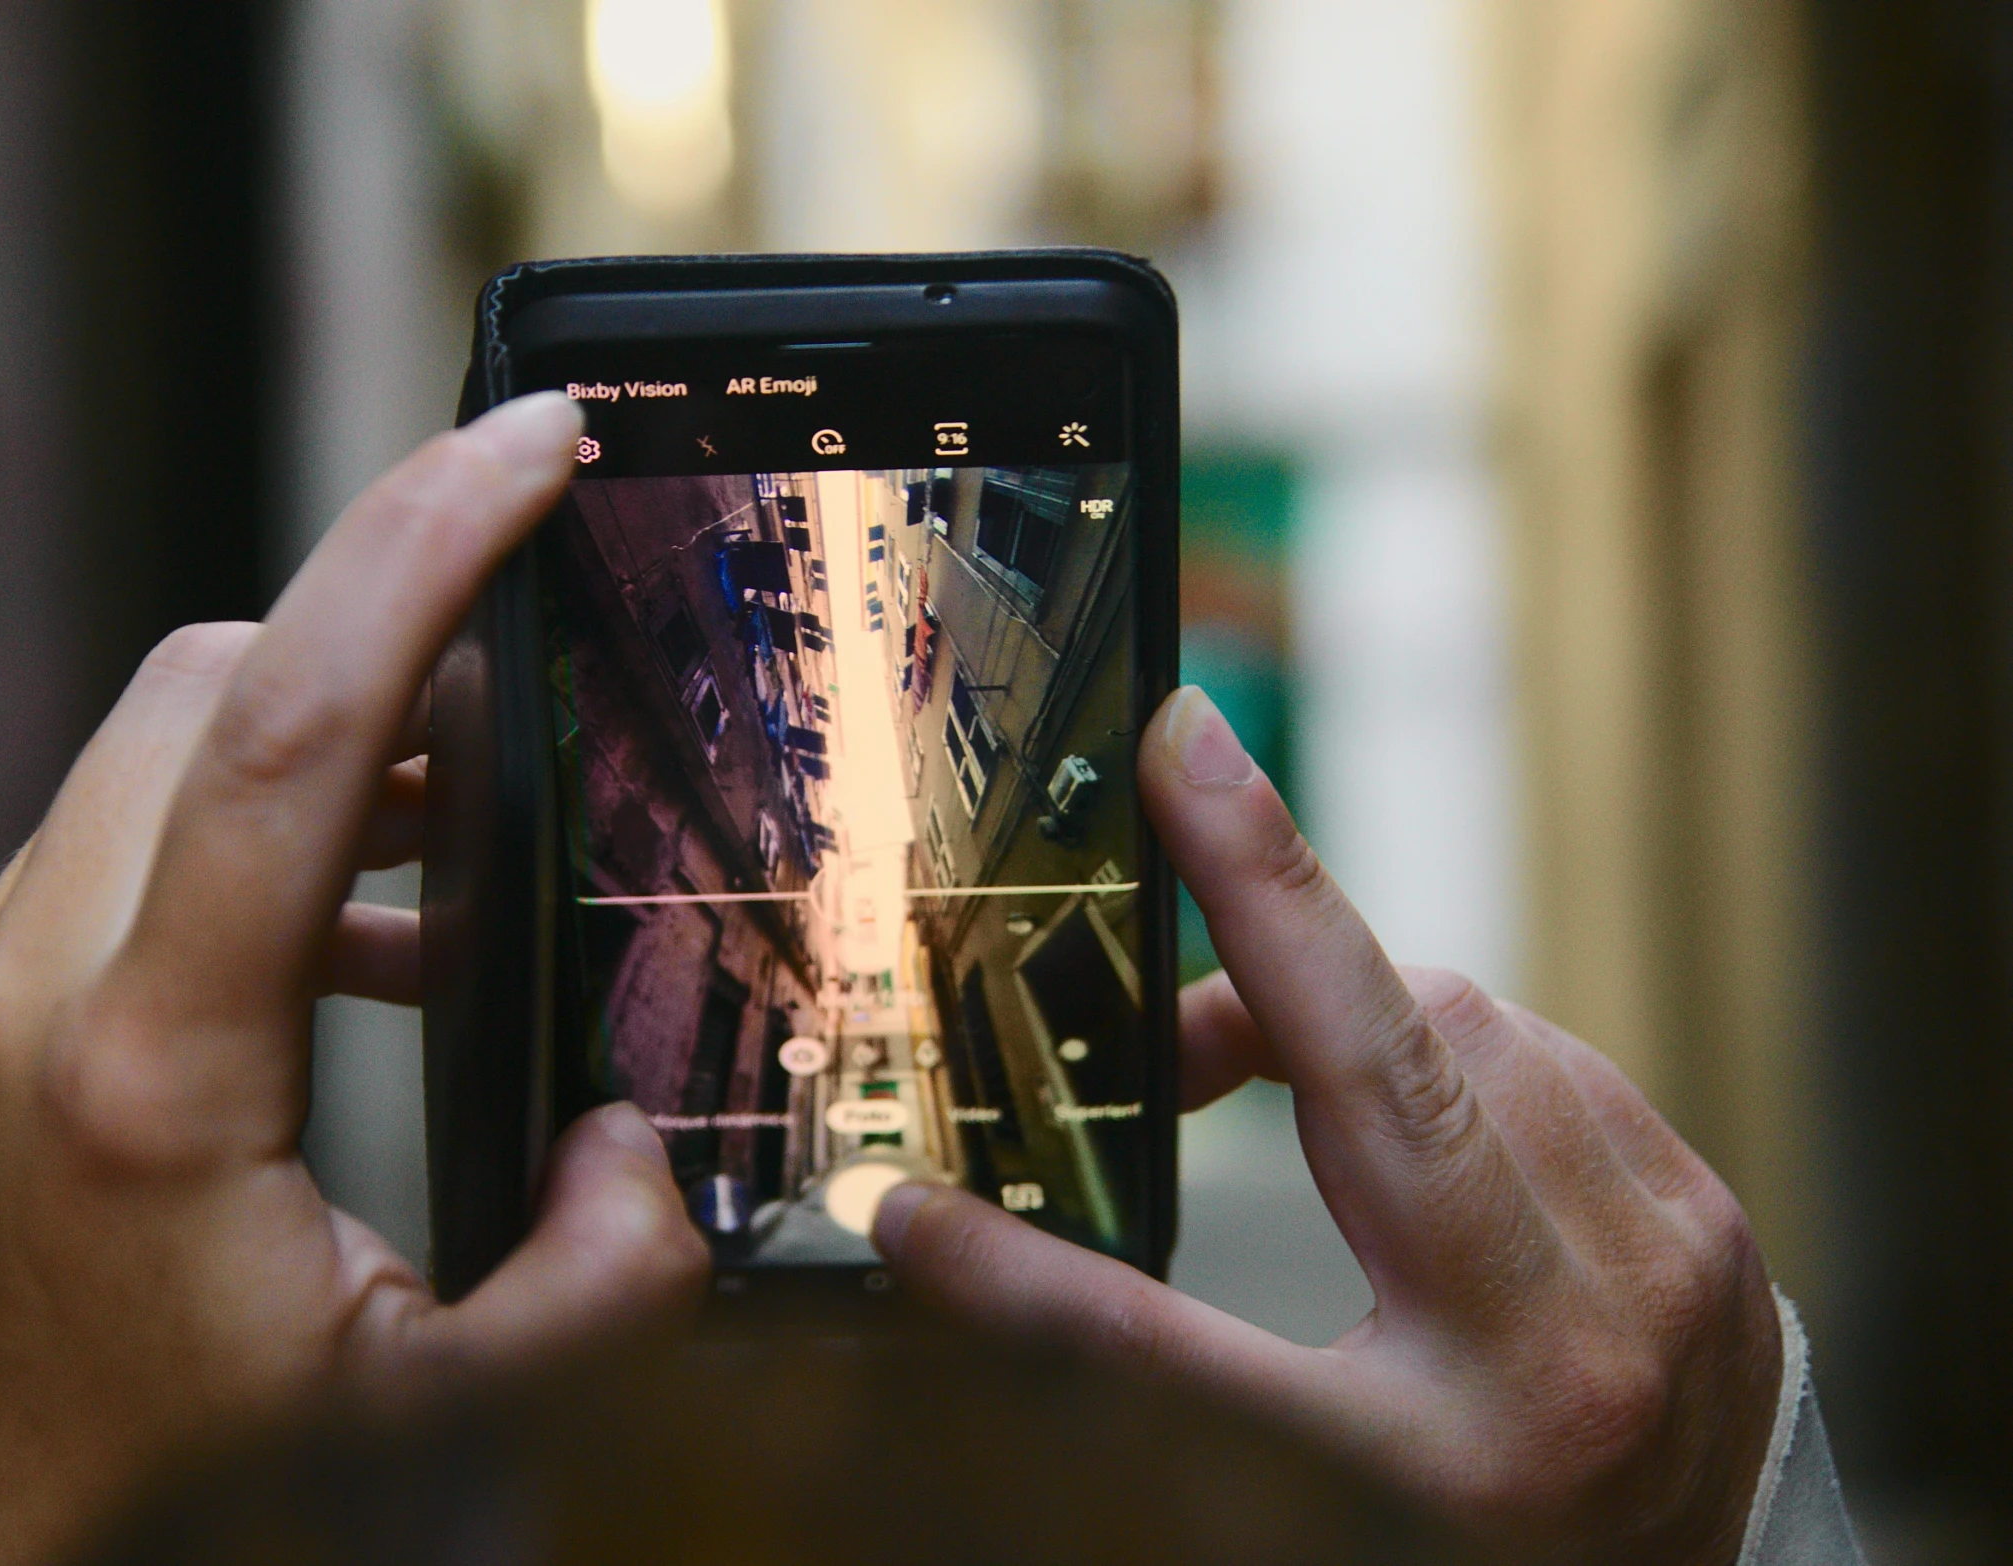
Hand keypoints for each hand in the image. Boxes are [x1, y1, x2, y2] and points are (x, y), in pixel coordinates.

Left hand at [0, 394, 707, 1565]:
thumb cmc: (181, 1537)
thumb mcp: (446, 1432)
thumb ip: (603, 1280)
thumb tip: (643, 1155)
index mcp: (145, 1076)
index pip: (284, 722)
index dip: (421, 550)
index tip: (529, 444)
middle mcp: (19, 1000)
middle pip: (203, 680)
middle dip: (377, 615)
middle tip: (534, 622)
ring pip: (148, 751)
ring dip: (315, 735)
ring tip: (465, 823)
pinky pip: (110, 851)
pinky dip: (244, 833)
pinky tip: (357, 949)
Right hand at [873, 685, 1781, 1563]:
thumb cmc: (1468, 1548)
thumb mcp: (1295, 1503)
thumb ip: (1124, 1361)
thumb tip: (933, 1232)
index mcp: (1427, 1477)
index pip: (1184, 1351)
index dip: (1037, 1271)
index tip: (943, 1167)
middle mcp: (1568, 1360)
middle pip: (1373, 1069)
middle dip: (1259, 924)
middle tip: (1158, 961)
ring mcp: (1666, 1270)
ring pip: (1466, 1021)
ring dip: (1347, 1015)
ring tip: (1267, 1066)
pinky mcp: (1710, 1214)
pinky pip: (1546, 1052)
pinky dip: (1444, 1050)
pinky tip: (1411, 1112)